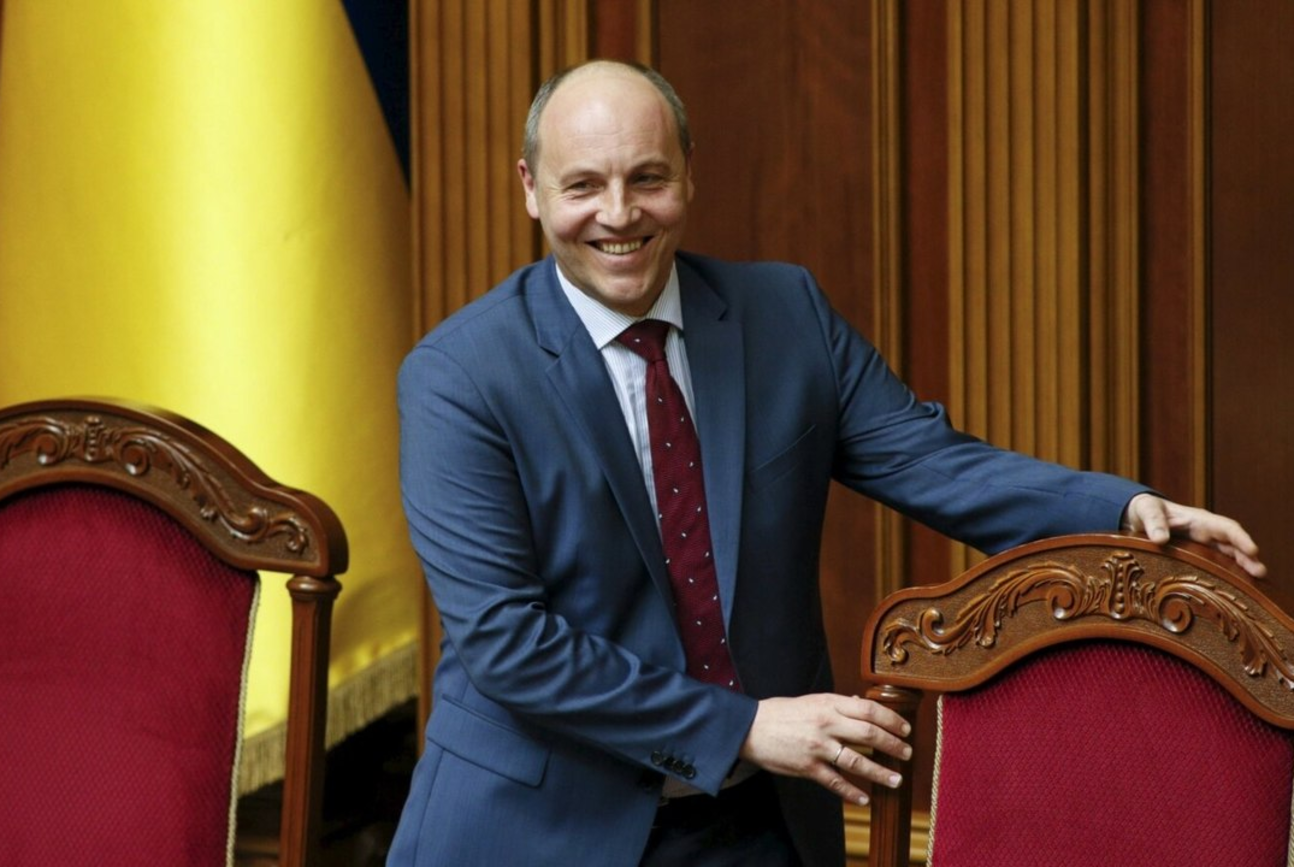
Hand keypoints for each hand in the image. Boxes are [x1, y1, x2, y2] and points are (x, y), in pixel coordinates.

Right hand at [738, 693, 910, 805]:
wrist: (749, 728)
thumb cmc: (780, 713)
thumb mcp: (811, 701)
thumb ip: (836, 704)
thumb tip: (860, 703)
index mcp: (828, 703)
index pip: (868, 709)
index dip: (891, 720)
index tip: (904, 729)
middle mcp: (826, 723)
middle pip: (869, 734)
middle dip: (893, 745)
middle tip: (907, 753)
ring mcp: (817, 747)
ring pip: (857, 761)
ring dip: (880, 772)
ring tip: (896, 780)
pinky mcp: (807, 767)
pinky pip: (835, 782)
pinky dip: (852, 792)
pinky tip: (864, 799)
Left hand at [1122, 493, 1265, 577]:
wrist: (1139, 516)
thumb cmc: (1146, 510)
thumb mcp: (1146, 511)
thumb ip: (1153, 522)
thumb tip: (1160, 539)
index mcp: (1199, 521)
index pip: (1226, 528)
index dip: (1240, 539)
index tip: (1253, 550)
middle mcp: (1206, 533)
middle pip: (1233, 545)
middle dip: (1248, 557)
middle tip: (1261, 573)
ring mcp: (1204, 546)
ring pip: (1228, 557)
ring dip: (1242, 568)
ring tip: (1256, 584)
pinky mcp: (1197, 557)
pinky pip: (1216, 565)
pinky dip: (1226, 574)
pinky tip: (1233, 589)